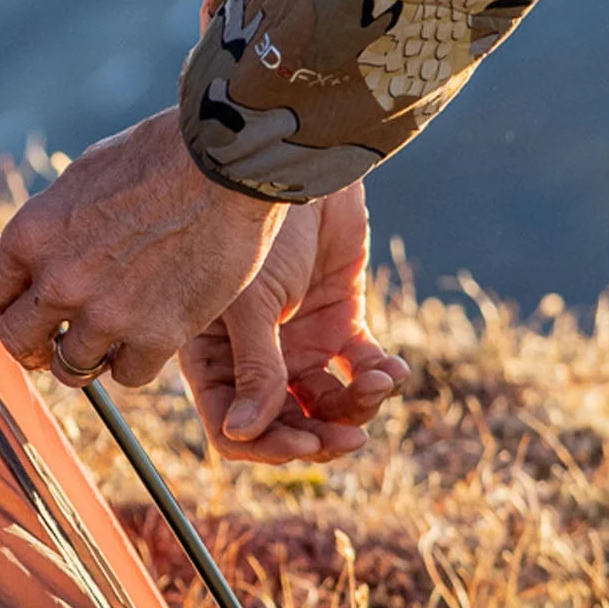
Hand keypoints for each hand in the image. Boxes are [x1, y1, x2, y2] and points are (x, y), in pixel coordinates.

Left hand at [0, 109, 283, 388]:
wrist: (225, 163)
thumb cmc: (162, 155)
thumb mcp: (86, 176)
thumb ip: (58, 225)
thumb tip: (46, 253)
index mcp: (33, 235)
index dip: (6, 310)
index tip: (24, 315)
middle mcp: (59, 280)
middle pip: (18, 342)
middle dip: (33, 347)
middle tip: (52, 347)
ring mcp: (107, 313)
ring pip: (72, 367)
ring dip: (87, 359)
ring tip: (107, 344)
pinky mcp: (157, 335)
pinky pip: (128, 374)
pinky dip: (136, 361)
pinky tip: (150, 338)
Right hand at [181, 182, 406, 463]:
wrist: (304, 163)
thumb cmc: (259, 225)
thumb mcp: (249, 302)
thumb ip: (253, 369)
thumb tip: (241, 436)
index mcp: (215, 355)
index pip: (233, 425)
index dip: (268, 444)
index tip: (306, 443)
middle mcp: (254, 356)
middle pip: (285, 423)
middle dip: (320, 434)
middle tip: (352, 438)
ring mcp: (298, 340)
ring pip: (329, 403)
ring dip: (356, 407)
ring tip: (378, 384)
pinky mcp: (340, 319)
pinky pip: (362, 368)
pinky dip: (380, 376)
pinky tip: (392, 369)